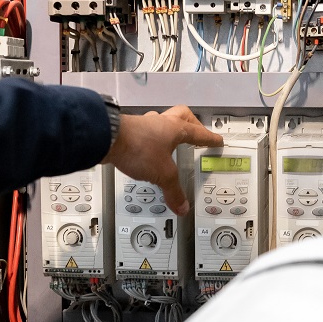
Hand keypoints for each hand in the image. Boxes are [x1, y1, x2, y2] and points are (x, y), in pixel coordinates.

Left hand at [103, 105, 222, 214]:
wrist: (105, 139)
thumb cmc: (138, 149)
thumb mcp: (162, 174)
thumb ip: (174, 191)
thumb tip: (183, 206)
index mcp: (175, 128)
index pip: (198, 133)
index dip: (209, 138)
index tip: (217, 141)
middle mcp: (161, 122)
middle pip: (182, 115)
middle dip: (192, 124)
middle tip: (196, 132)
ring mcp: (144, 124)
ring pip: (162, 120)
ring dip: (170, 129)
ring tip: (172, 141)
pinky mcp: (129, 130)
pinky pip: (147, 130)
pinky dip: (153, 138)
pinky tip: (150, 148)